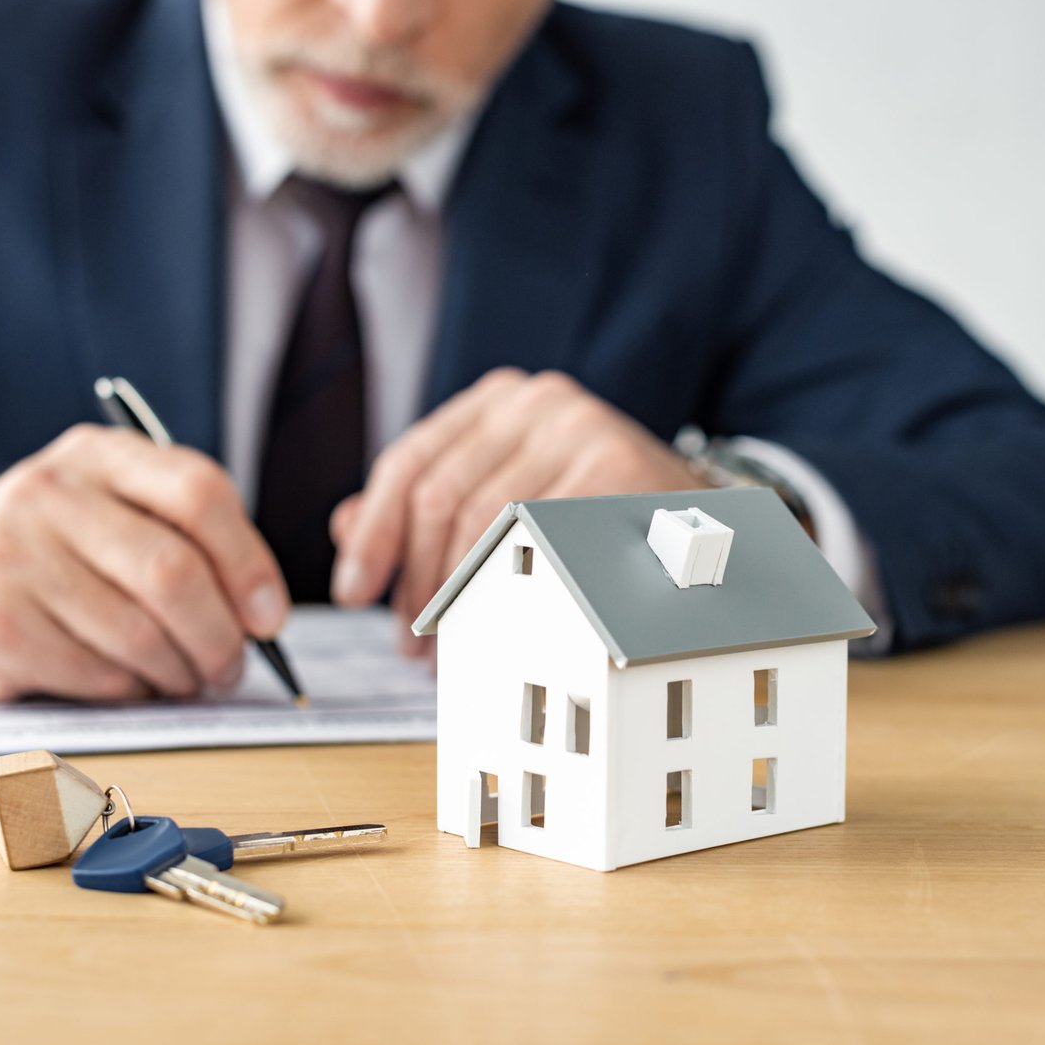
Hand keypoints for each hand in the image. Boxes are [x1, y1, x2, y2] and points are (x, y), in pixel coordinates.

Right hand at [0, 425, 288, 700]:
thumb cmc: (49, 551)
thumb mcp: (108, 507)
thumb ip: (184, 535)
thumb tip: (261, 614)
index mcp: (98, 454)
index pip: (199, 492)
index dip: (249, 562)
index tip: (269, 616)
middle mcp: (50, 493)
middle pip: (174, 572)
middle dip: (220, 636)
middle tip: (231, 667)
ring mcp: (12, 556)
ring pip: (139, 634)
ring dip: (179, 673)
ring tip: (185, 679)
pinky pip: (96, 673)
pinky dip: (130, 690)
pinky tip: (129, 683)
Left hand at [328, 368, 709, 650]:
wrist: (702, 509)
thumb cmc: (594, 507)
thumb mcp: (507, 489)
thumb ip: (427, 505)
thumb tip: (342, 527)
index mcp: (497, 400)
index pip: (410, 461)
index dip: (372, 532)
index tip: (352, 590)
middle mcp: (534, 401)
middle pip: (438, 496)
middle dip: (413, 577)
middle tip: (408, 639)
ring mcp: (578, 428)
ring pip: (482, 524)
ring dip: (455, 594)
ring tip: (448, 644)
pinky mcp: (615, 467)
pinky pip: (538, 540)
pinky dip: (508, 590)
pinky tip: (500, 624)